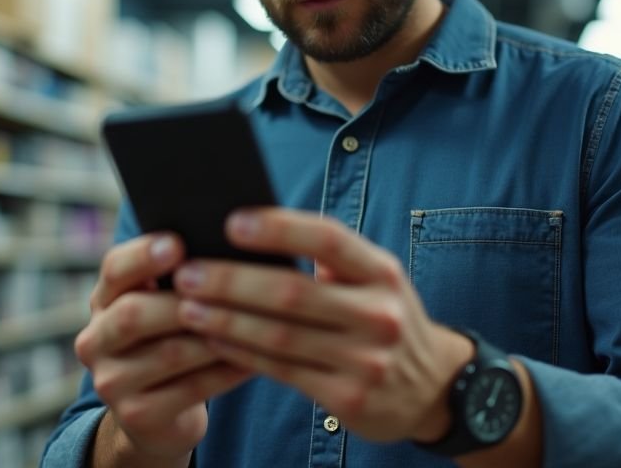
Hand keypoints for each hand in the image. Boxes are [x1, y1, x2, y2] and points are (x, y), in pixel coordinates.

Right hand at [73, 233, 252, 462]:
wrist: (156, 415)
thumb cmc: (172, 340)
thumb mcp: (163, 307)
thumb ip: (180, 277)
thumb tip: (226, 242)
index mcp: (103, 301)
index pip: (114, 269)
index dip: (143, 255)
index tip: (178, 243)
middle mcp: (95, 340)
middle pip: (133, 313)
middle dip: (185, 300)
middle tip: (228, 287)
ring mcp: (111, 382)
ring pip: (169, 353)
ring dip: (216, 335)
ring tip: (256, 319)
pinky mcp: (137, 415)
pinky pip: (190, 388)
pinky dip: (226, 371)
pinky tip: (254, 358)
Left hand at [170, 208, 472, 443]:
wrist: (434, 387)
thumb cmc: (384, 317)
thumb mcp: (376, 279)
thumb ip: (331, 257)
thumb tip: (254, 227)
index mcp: (382, 272)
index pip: (329, 239)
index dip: (279, 229)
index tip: (232, 222)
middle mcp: (378, 314)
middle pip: (292, 292)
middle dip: (232, 281)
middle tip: (188, 272)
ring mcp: (366, 360)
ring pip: (280, 336)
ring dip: (226, 319)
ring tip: (187, 306)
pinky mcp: (349, 399)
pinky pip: (282, 371)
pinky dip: (241, 353)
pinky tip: (213, 338)